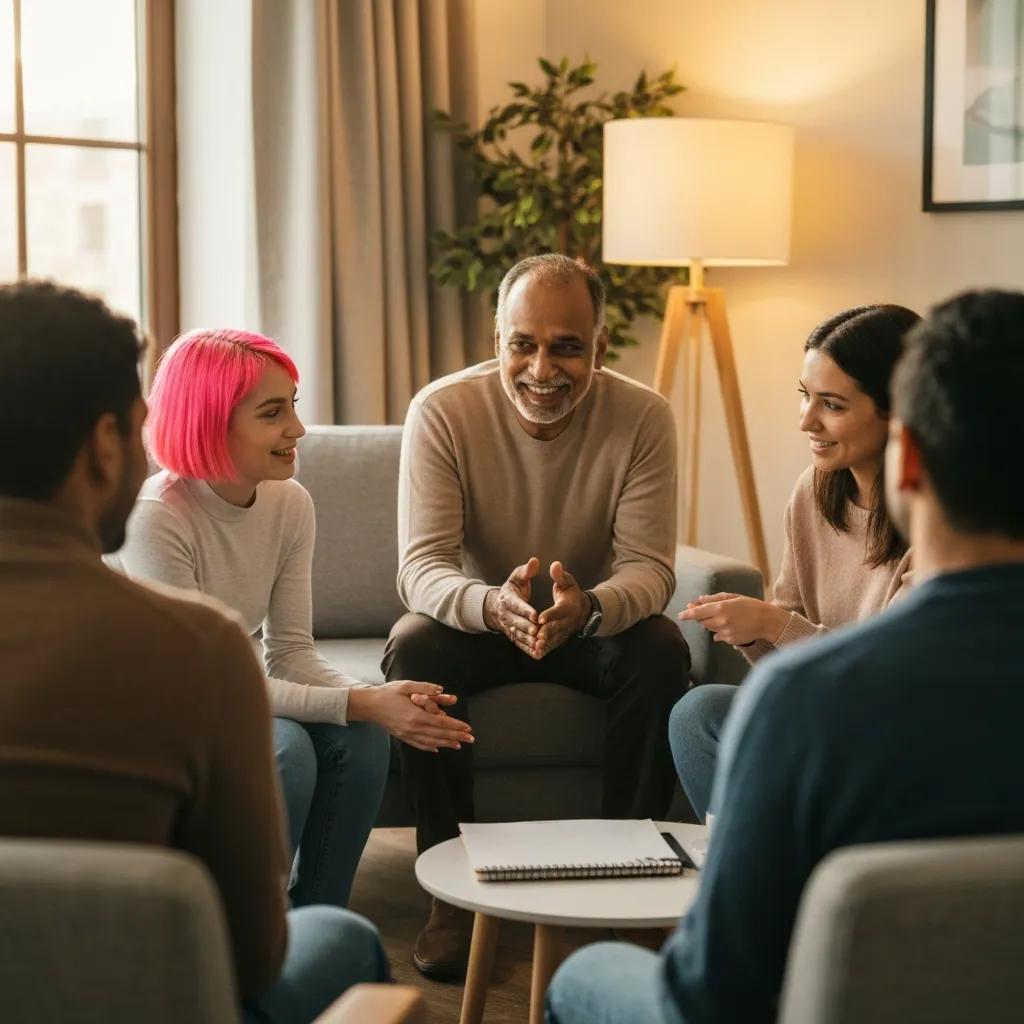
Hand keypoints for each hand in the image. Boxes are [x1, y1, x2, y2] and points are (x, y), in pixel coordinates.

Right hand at [349, 681, 473, 752]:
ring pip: (431, 742)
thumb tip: (442, 690)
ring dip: (446, 744)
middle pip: (439, 735)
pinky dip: (430, 747)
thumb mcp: (407, 686)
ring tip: (458, 745)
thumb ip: (425, 688)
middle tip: (470, 739)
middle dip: (456, 737)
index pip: (441, 723)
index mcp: (416, 715)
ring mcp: (407, 734)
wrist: (370, 705)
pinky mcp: (402, 736)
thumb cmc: (389, 693)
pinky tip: (437, 748)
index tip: (468, 728)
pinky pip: (419, 744)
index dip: (456, 726)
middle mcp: (413, 727)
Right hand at [484, 557, 540, 656]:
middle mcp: (505, 614)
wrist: (496, 605)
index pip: (516, 605)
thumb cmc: (512, 589)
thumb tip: (535, 561)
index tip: (535, 615)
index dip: (525, 610)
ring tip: (538, 644)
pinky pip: (519, 643)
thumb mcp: (517, 578)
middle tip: (538, 632)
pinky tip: (537, 654)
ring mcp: (507, 626)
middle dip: (527, 627)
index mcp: (507, 599)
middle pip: (516, 622)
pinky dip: (527, 649)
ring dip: (527, 640)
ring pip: (517, 634)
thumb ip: (526, 571)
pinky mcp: (511, 634)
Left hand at [535, 561, 589, 658]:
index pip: (558, 611)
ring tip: (535, 648)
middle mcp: (567, 621)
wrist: (583, 611)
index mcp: (568, 606)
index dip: (550, 615)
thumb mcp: (568, 582)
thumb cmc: (572, 593)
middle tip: (537, 637)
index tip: (540, 618)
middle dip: (547, 633)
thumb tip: (554, 564)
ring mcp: (564, 632)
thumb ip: (560, 575)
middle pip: (556, 628)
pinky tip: (535, 654)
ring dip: (545, 644)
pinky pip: (552, 645)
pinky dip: (545, 650)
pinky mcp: (560, 638)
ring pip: (554, 639)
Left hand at [678, 593, 789, 646]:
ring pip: (710, 629)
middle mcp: (721, 621)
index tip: (680, 615)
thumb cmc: (750, 606)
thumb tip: (699, 600)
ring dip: (712, 623)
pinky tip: (732, 625)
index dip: (687, 614)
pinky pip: (719, 636)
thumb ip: (714, 599)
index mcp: (720, 608)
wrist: (767, 621)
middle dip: (701, 617)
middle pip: (702, 622)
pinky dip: (721, 631)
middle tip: (706, 611)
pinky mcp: (730, 641)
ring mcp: (725, 632)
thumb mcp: (733, 597)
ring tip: (726, 617)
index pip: (697, 612)